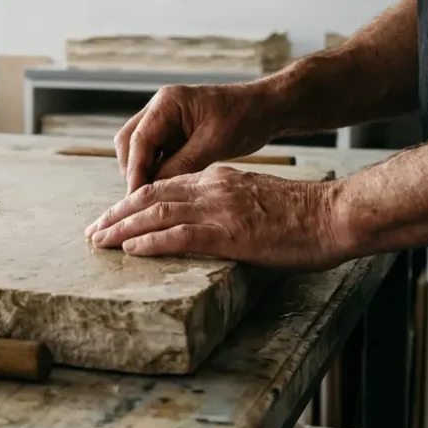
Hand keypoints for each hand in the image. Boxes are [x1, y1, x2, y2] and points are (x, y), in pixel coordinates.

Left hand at [83, 165, 349, 269]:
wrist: (335, 214)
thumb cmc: (305, 214)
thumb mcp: (257, 199)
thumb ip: (229, 205)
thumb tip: (209, 223)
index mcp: (219, 178)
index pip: (164, 186)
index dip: (133, 201)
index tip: (112, 216)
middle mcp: (212, 188)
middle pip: (150, 196)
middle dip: (116, 215)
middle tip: (93, 231)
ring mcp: (219, 209)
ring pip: (156, 214)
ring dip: (122, 228)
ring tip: (98, 240)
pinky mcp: (229, 233)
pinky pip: (178, 236)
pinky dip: (149, 242)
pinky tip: (130, 249)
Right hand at [114, 83, 277, 192]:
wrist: (265, 109)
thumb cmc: (244, 117)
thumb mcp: (214, 143)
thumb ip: (182, 164)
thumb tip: (155, 189)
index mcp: (167, 103)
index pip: (139, 139)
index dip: (134, 170)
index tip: (135, 196)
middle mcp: (160, 109)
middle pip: (129, 143)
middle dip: (132, 171)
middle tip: (139, 200)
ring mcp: (165, 121)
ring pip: (138, 150)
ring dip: (142, 172)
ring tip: (150, 199)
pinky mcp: (174, 134)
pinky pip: (155, 155)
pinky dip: (155, 172)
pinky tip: (163, 190)